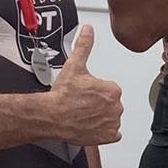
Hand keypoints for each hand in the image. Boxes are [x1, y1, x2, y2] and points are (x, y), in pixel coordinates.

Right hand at [46, 25, 123, 144]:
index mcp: (113, 89)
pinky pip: (112, 134)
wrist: (51, 116)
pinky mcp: (108, 137)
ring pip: (111, 118)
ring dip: (101, 117)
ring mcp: (112, 123)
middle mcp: (116, 107)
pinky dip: (104, 132)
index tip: (86, 92)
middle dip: (99, 104)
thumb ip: (83, 46)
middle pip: (111, 104)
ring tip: (84, 114)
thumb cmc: (62, 94)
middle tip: (83, 104)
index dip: (96, 90)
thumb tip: (88, 30)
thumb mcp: (74, 66)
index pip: (110, 89)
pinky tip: (91, 126)